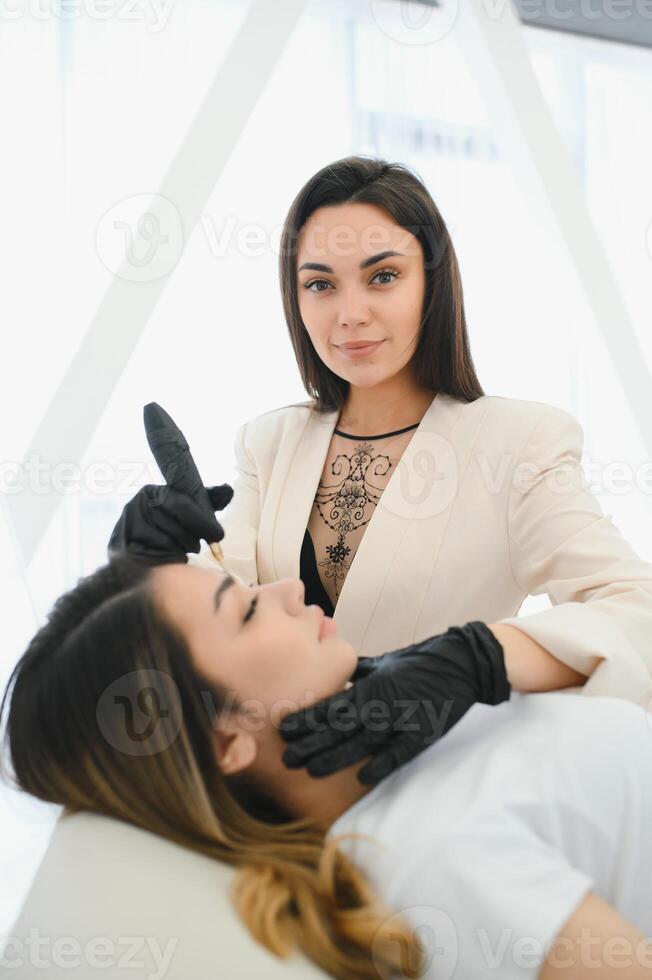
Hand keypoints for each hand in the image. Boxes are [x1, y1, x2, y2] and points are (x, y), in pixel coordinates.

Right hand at [107, 482, 232, 564]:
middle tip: (198, 545)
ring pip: (170, 545)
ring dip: (181, 551)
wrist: (134, 547)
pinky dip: (169, 561)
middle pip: (178, 527)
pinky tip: (167, 557)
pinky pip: (158, 558)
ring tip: (178, 548)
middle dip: (193, 539)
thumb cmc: (166, 526)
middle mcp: (136, 506)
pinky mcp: (124, 550)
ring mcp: (128, 528)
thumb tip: (228, 490)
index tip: (218, 535)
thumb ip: (207, 500)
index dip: (204, 521)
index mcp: (152, 492)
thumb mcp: (186, 508)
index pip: (183, 505)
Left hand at [279, 621, 510, 785]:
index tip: (283, 730)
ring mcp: (402, 719)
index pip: (331, 705)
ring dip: (335, 757)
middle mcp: (382, 703)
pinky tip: (363, 777)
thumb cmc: (420, 661)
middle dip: (311, 744)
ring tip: (311, 770)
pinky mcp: (424, 733)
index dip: (307, 719)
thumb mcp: (385, 663)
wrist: (462, 662)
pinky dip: (382, 764)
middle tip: (287, 758)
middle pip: (340, 727)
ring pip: (362, 742)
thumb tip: (334, 676)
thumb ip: (358, 674)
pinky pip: (400, 752)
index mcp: (371, 686)